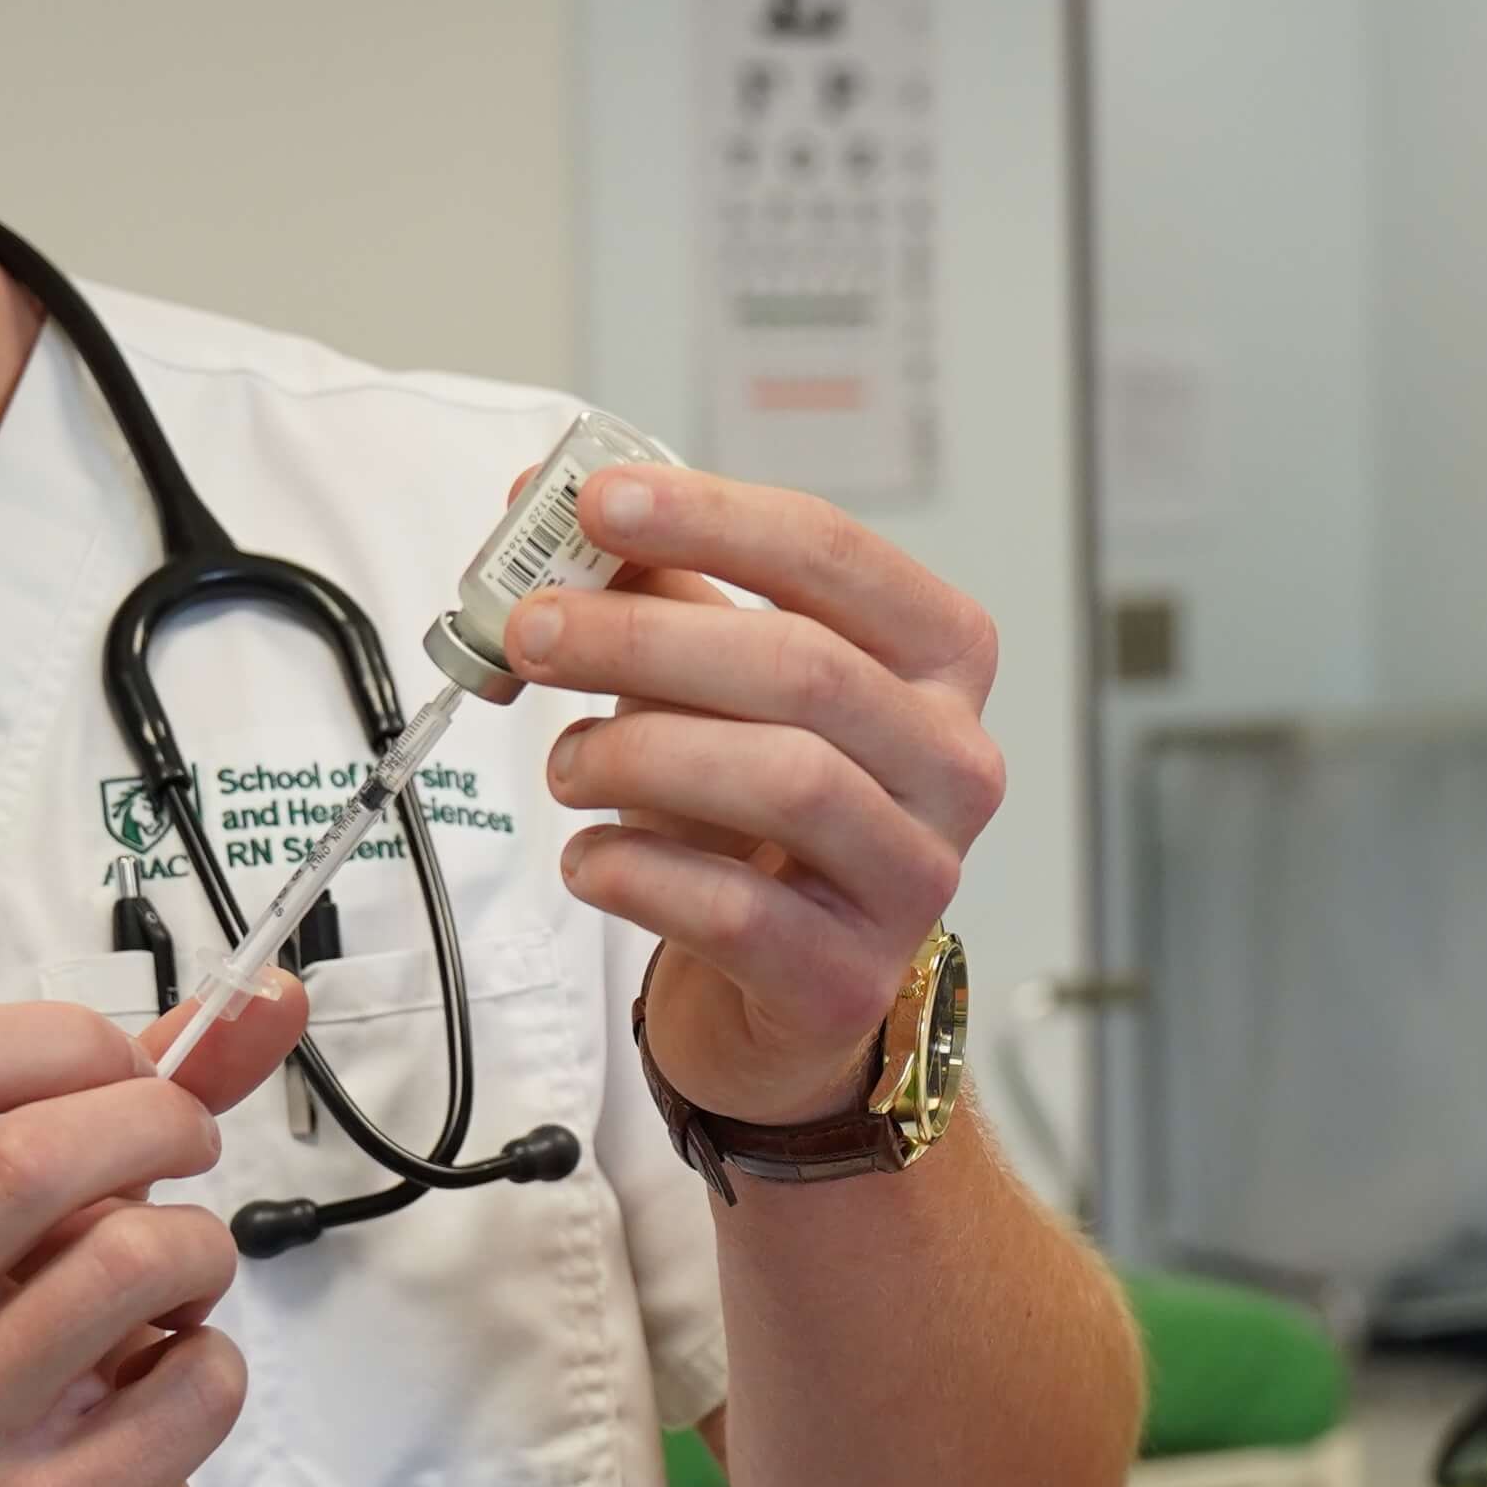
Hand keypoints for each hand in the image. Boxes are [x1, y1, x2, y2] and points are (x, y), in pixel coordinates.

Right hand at [0, 977, 312, 1486]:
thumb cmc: (3, 1323)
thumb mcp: (35, 1194)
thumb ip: (140, 1083)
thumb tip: (274, 992)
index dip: (69, 1040)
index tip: (129, 1068)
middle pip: (28, 1156)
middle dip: (159, 1122)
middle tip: (192, 1144)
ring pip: (130, 1261)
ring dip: (200, 1248)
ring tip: (178, 1278)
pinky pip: (198, 1379)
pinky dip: (216, 1359)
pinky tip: (161, 1381)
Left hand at [509, 466, 1003, 1125]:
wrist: (784, 985)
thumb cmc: (756, 814)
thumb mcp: (716, 686)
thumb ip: (653, 591)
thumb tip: (535, 501)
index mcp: (938, 659)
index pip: (832, 556)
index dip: (711, 518)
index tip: (596, 502)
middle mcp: (953, 762)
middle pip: (802, 667)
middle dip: (644, 637)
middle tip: (533, 632)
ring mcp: (914, 876)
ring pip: (784, 782)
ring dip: (638, 755)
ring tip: (565, 763)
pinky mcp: (849, 979)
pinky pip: (736, 911)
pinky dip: (636, 872)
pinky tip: (589, 858)